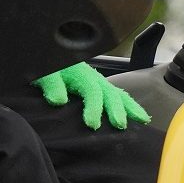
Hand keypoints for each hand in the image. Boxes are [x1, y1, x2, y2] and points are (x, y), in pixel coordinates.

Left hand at [34, 62, 150, 130]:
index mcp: (79, 73)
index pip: (91, 90)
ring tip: (141, 120)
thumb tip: (58, 100)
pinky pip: (116, 95)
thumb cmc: (44, 68)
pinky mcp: (98, 88)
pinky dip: (128, 104)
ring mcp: (97, 82)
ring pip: (117, 93)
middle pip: (109, 92)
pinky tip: (138, 116)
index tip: (92, 124)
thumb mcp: (42, 74)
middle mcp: (92, 77)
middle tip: (120, 124)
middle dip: (116, 108)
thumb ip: (51, 84)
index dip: (94, 107)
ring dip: (129, 106)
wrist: (45, 57)